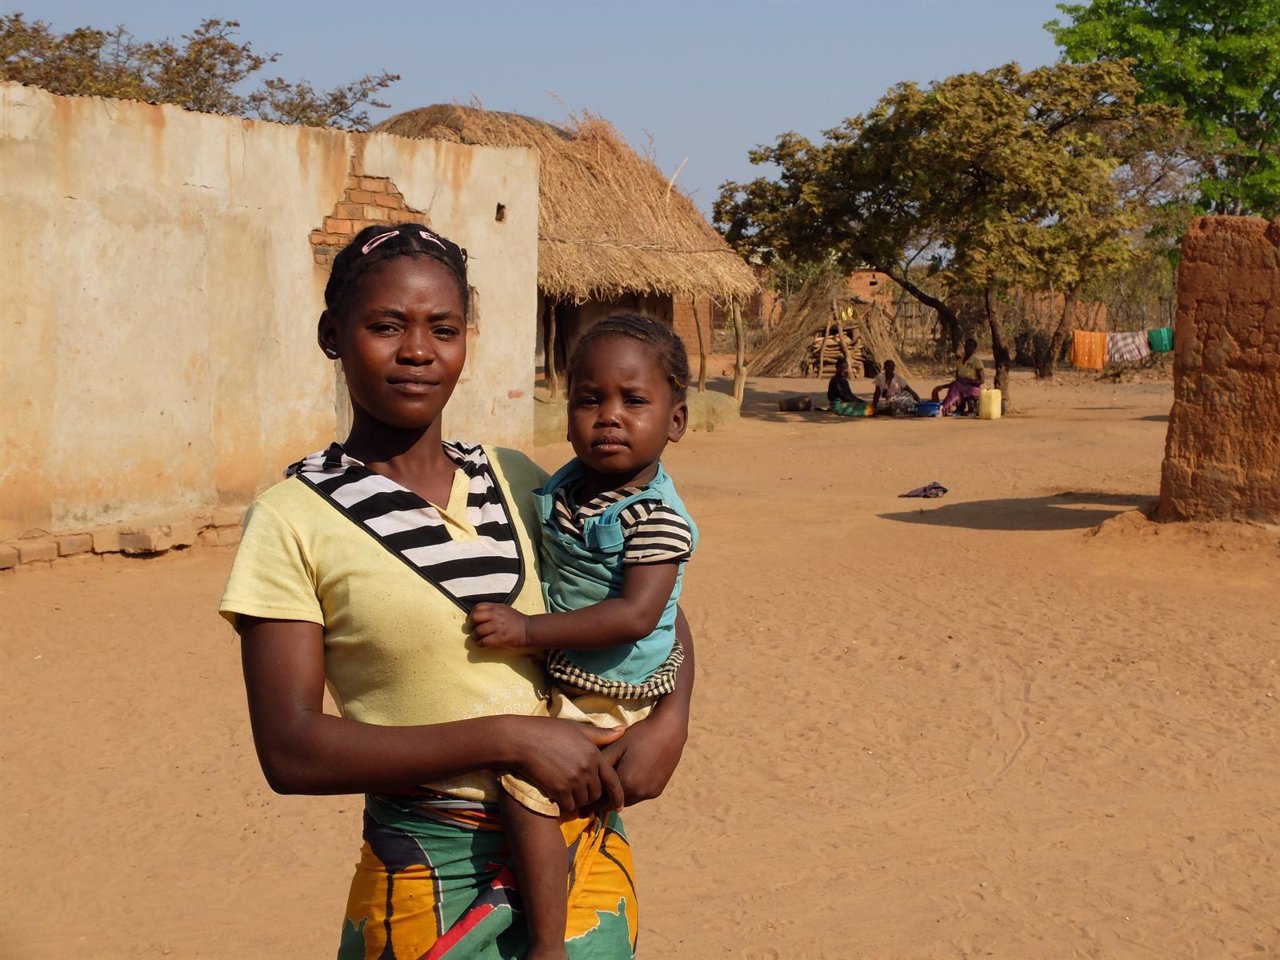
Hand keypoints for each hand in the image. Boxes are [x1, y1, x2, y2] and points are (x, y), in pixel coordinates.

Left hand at [470, 603, 530, 648]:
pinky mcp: (500, 638)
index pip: (477, 607)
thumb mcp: (504, 609)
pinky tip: (483, 644)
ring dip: (475, 636)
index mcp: (496, 607)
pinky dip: (481, 644)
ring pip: (478, 631)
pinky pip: (484, 642)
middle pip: (475, 617)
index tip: (474, 620)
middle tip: (474, 629)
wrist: (528, 629)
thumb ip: (492, 609)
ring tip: (478, 638)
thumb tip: (477, 614)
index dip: (472, 614)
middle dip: (471, 625)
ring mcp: (498, 627)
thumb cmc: (516, 620)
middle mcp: (496, 615)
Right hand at [506, 717, 624, 812]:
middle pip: (596, 793)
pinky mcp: (558, 790)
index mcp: (594, 754)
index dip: (618, 796)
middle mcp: (586, 769)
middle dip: (590, 794)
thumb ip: (601, 734)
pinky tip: (557, 796)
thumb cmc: (548, 731)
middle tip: (579, 790)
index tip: (619, 807)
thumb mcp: (576, 729)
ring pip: (583, 801)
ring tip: (567, 790)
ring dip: (577, 800)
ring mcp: (573, 781)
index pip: (612, 780)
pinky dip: (565, 804)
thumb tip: (623, 730)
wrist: (521, 740)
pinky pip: (569, 806)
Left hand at [593, 705, 686, 810]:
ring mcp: (650, 794)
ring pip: (626, 801)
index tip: (585, 789)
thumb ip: (601, 765)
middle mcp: (639, 794)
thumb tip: (586, 779)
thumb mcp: (616, 746)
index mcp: (626, 784)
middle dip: (604, 797)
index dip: (591, 797)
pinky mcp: (657, 791)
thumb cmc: (640, 735)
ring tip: (613, 778)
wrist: (669, 730)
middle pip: (613, 804)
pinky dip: (631, 790)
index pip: (601, 802)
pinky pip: (638, 796)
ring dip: (618, 794)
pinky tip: (630, 775)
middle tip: (596, 784)